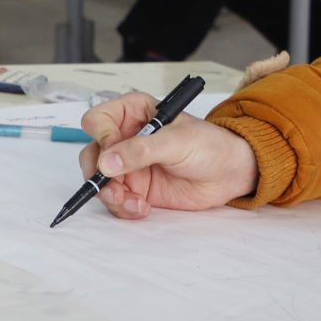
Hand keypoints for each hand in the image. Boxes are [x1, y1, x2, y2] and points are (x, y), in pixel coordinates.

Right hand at [75, 90, 257, 217]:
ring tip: (135, 203)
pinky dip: (123, 207)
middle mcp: (125, 138)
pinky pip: (115, 200)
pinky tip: (143, 208)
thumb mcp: (177, 142)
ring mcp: (128, 165)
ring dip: (111, 195)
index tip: (111, 155)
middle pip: (91, 154)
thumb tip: (107, 162)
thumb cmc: (209, 145)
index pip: (98, 120)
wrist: (228, 174)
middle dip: (99, 175)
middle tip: (116, 188)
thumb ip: (141, 151)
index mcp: (133, 113)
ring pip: (99, 181)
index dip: (100, 137)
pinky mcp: (135, 188)